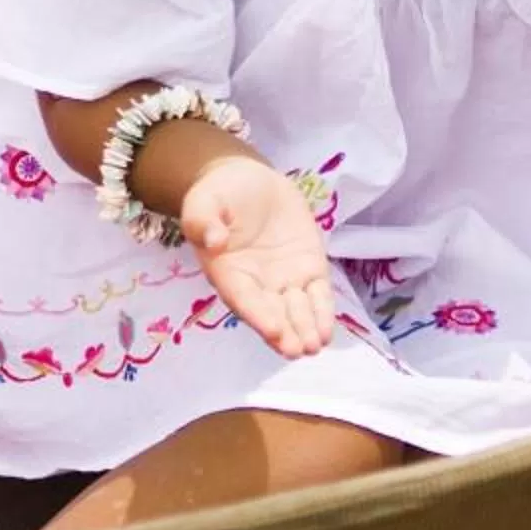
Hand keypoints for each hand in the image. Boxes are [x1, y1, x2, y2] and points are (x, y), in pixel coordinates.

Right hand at [180, 155, 338, 357]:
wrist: (247, 180)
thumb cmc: (220, 192)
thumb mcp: (203, 201)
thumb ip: (203, 219)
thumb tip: (213, 239)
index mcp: (227, 271)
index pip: (243, 298)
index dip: (258, 314)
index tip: (273, 328)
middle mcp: (256, 284)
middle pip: (271, 313)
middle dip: (284, 333)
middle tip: (297, 349)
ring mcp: (284, 279)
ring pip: (296, 310)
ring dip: (305, 329)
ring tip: (315, 345)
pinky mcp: (307, 267)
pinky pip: (317, 294)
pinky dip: (323, 313)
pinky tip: (327, 331)